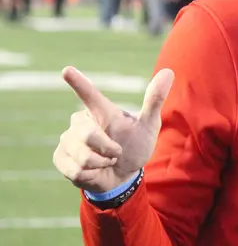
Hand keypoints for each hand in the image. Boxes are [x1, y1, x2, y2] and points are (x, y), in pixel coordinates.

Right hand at [53, 66, 173, 193]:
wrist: (123, 174)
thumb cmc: (135, 145)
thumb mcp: (149, 125)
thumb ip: (155, 100)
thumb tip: (168, 72)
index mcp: (101, 111)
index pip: (89, 95)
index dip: (78, 83)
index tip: (67, 71)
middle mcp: (80, 122)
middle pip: (88, 136)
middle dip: (108, 149)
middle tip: (117, 151)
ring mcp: (67, 139)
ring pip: (82, 157)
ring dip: (101, 163)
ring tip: (106, 160)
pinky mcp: (60, 157)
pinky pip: (75, 170)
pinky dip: (91, 174)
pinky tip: (93, 170)